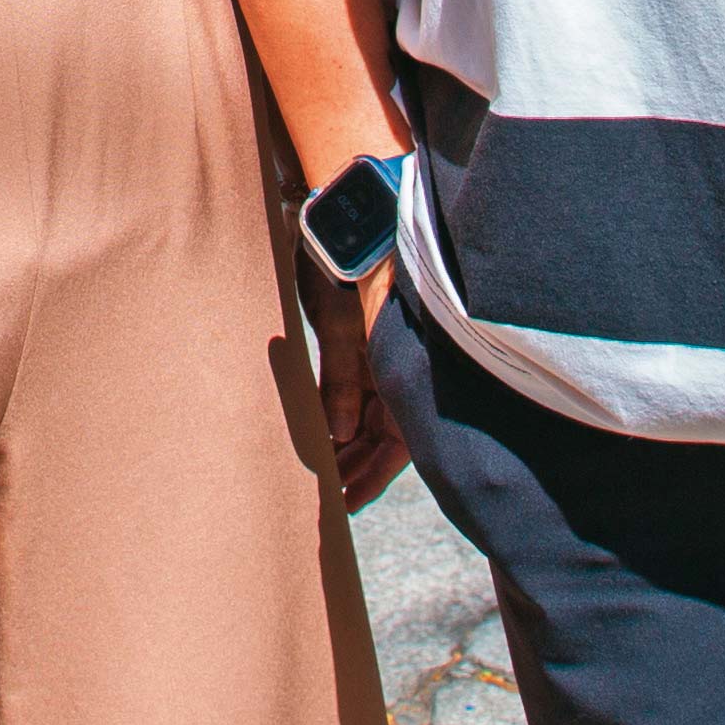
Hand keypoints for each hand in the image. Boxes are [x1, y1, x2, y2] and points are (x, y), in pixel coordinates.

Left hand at [301, 259, 408, 507]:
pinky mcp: (360, 345)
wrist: (344, 221)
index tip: (347, 503)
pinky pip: (352, 392)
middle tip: (326, 496)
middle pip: (383, 437)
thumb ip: (342, 383)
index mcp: (404, 372)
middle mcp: (397, 371)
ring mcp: (379, 359)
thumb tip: (342, 435)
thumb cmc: (347, 269)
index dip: (372, 477)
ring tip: (320, 472)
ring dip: (346, 443)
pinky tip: (322, 432)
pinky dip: (338, 415)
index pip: (396, 445)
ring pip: (367, 417)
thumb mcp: (342, 330)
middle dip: (357, 466)